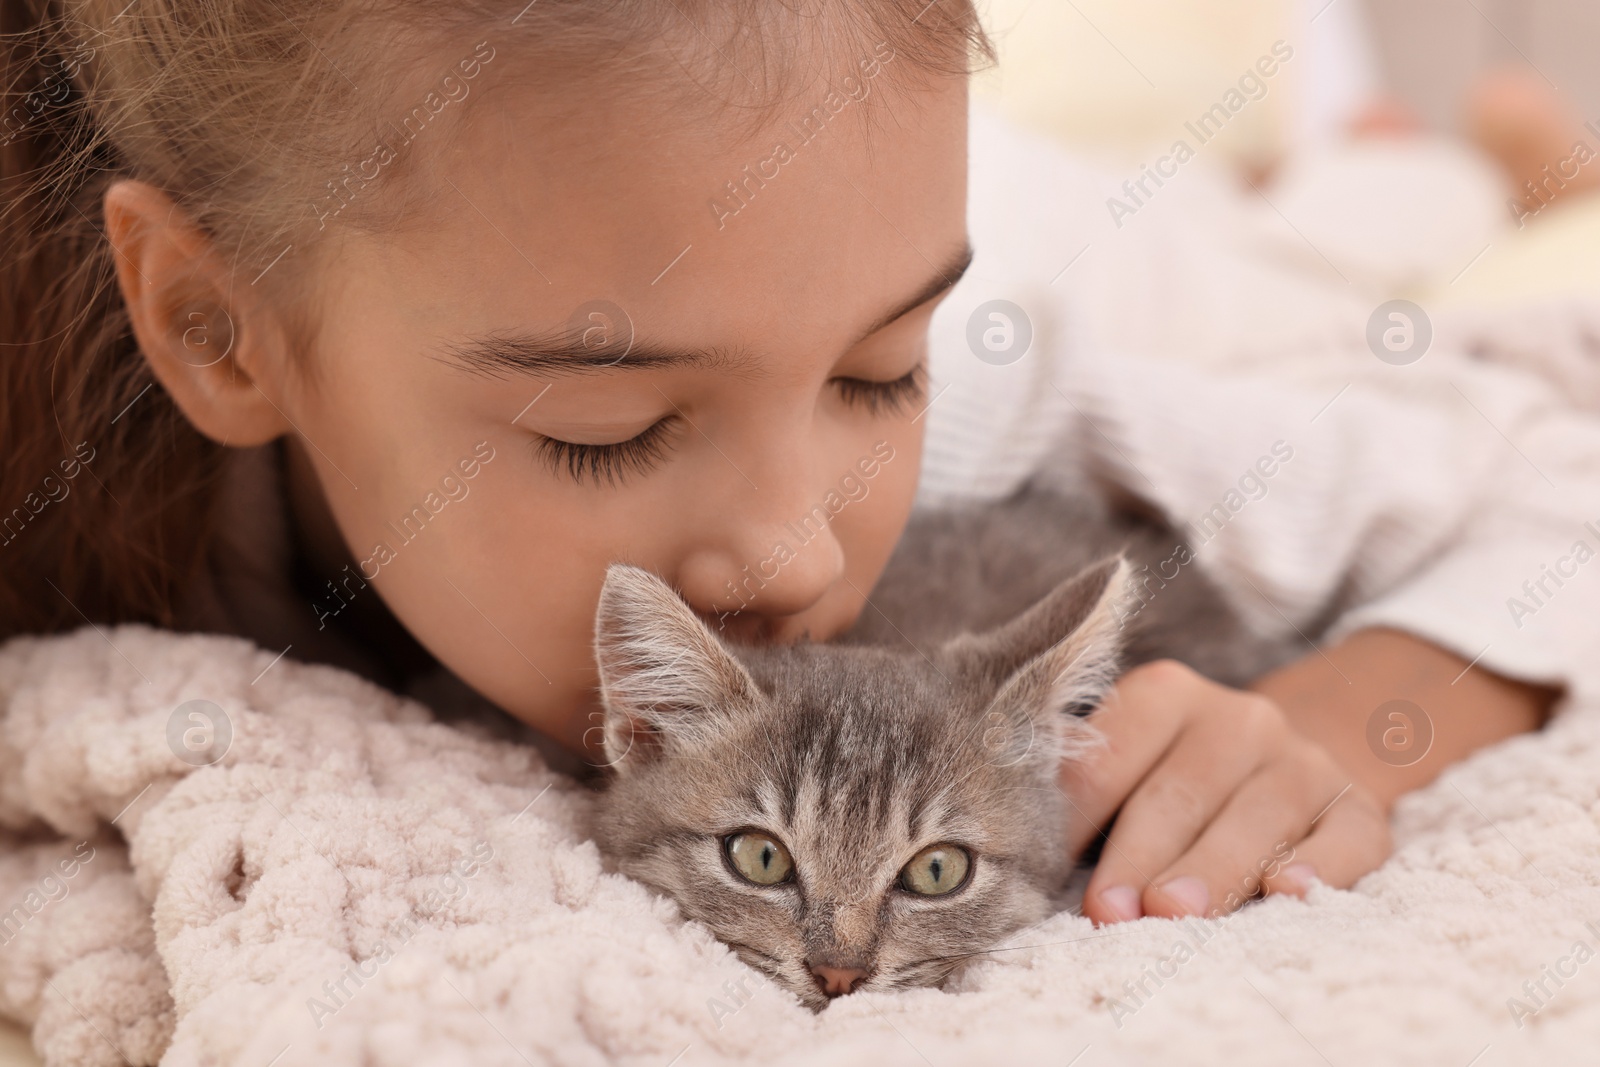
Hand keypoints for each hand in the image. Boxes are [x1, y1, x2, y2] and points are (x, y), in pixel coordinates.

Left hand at [1062, 659, 1390, 923]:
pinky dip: (1317, 867)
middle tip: (1107, 912)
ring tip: (1174, 914)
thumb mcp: (1129, 764)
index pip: (1110, 756)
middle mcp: (1240, 719)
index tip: (1041, 869)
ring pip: (1256, 817)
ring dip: (1212, 868)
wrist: (1290, 764)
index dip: (1076, 817)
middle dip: (1138, 856)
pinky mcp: (1359, 812)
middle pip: (1179, 793)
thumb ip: (1082, 792)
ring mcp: (1304, 763)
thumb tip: (1017, 849)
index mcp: (1166, 695)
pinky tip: (1288, 891)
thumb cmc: (1176, 779)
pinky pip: (1343, 840)